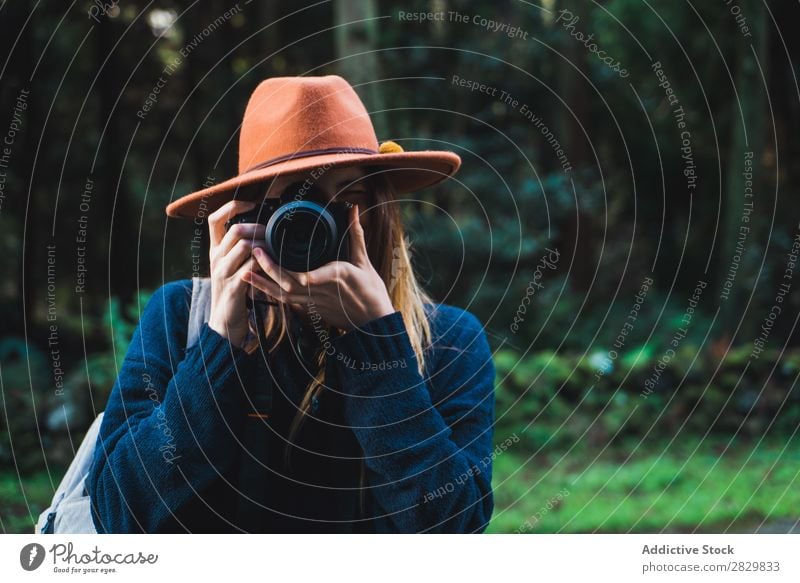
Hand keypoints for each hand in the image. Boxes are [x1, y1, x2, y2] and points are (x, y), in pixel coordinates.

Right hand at [206, 199, 266, 346]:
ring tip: (277, 249)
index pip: (214, 219)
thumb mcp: (231, 266)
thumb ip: (239, 248)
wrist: (224, 322)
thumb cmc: (234, 291)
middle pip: (235, 230)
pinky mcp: (234, 286)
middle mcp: (215, 258)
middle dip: (259, 228)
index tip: (251, 204)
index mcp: (214, 250)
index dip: (232, 207)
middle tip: (274, 233)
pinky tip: (275, 264)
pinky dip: (266, 262)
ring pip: (245, 245)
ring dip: (265, 245)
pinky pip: (252, 266)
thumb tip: (259, 228)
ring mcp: (223, 272)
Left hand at [242, 204, 394, 330]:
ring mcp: (315, 302)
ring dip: (264, 284)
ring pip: (285, 295)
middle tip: (256, 251)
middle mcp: (322, 291)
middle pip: (291, 284)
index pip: (317, 276)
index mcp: (338, 277)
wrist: (372, 322)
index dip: (301, 273)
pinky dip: (270, 292)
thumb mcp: (365, 262)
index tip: (288, 263)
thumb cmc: (371, 292)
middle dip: (271, 269)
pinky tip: (256, 285)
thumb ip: (355, 234)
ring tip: (246, 272)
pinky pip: (286, 301)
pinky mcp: (311, 308)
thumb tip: (352, 210)